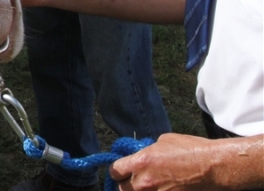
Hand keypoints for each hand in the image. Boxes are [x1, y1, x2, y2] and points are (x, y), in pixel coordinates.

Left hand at [109, 133, 233, 190]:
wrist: (213, 167)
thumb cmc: (191, 150)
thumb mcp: (163, 142)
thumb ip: (146, 151)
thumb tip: (141, 156)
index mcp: (140, 162)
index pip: (114, 171)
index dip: (118, 171)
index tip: (122, 171)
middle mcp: (144, 181)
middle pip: (121, 189)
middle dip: (126, 184)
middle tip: (133, 181)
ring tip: (148, 186)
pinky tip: (162, 190)